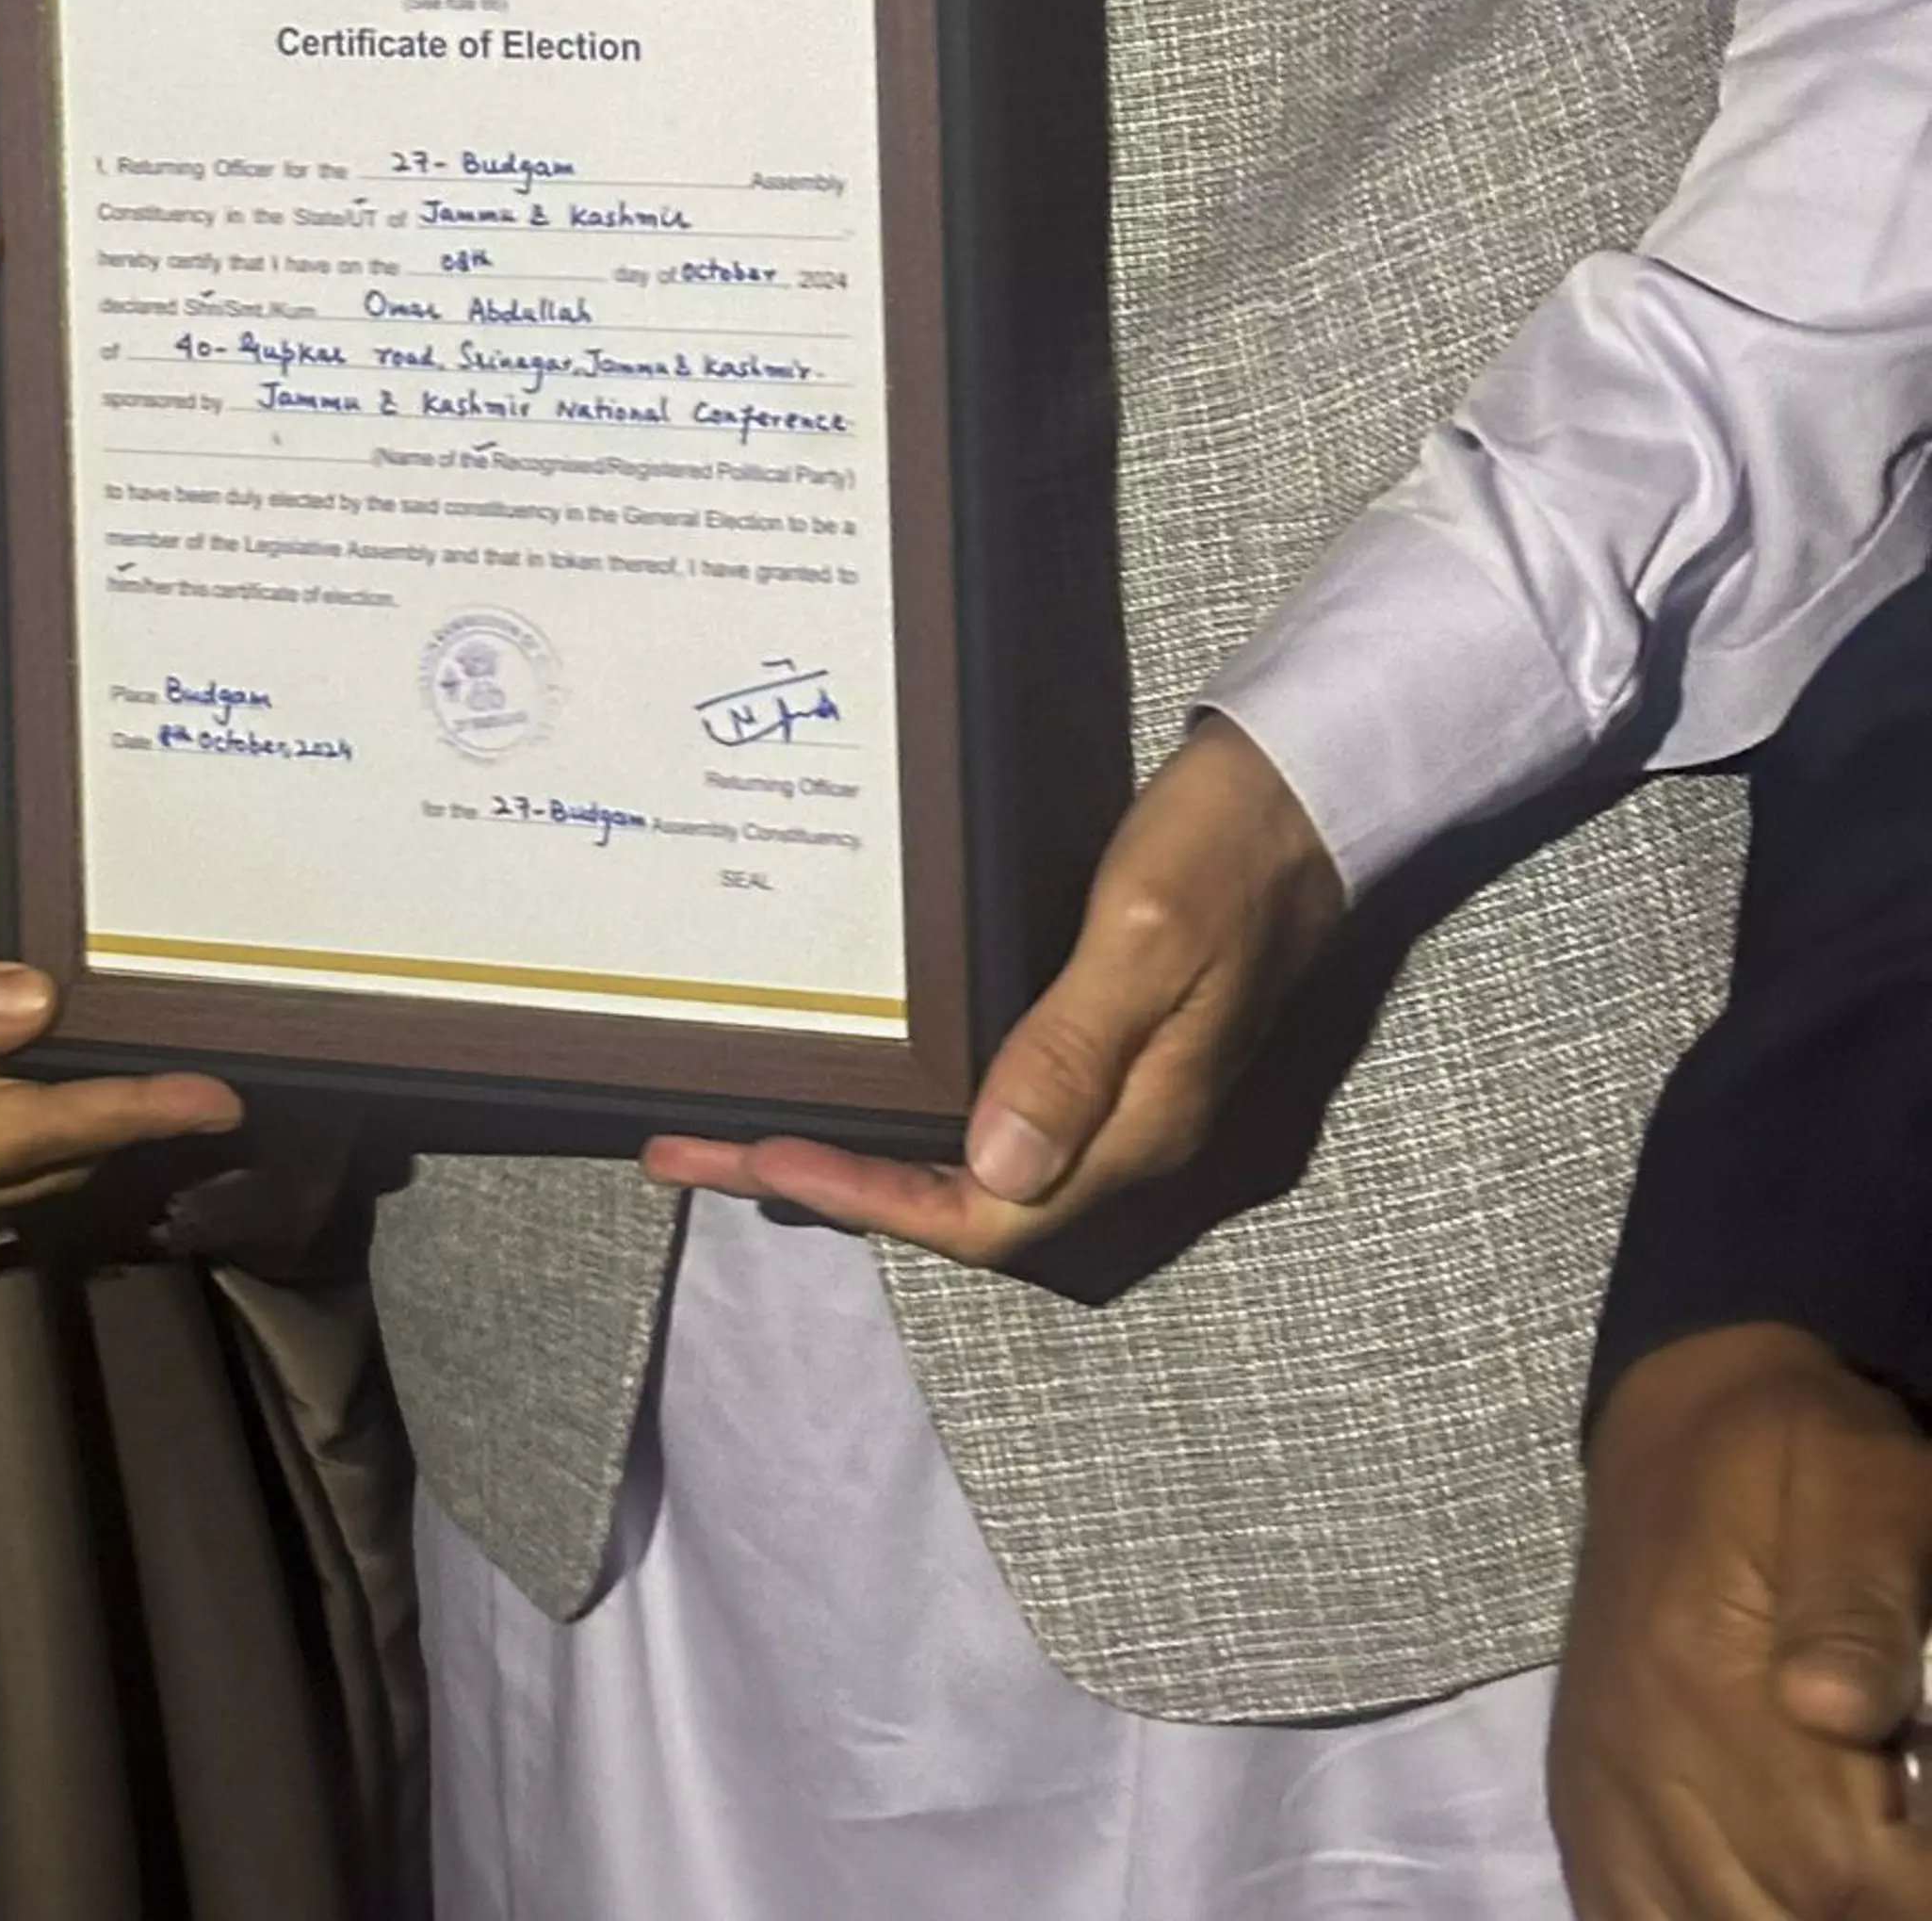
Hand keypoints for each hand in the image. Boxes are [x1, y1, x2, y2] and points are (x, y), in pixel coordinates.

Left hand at [644, 717, 1341, 1260]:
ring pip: (970, 1159)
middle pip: (961, 1201)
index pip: (982, 1214)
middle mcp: (1125, 1131)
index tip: (756, 1156)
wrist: (1307, 788)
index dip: (866, 1197)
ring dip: (860, 1152)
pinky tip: (861, 1078)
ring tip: (741, 1127)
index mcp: (1137, 1127)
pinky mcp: (1108, 1044)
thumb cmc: (1225, 848)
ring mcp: (1120, 1091)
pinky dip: (911, 1108)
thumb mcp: (1144, 937)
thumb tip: (992, 1168)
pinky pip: (993, 1106)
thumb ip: (1071, 1053)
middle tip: (696, 1150)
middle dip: (830, 1184)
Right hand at [1555, 1322, 1931, 1918]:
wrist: (1685, 1429)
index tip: (1928, 1838)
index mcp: (1707, 1676)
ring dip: (1782, 1916)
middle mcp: (1637, 1756)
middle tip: (1896, 1842)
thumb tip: (1837, 1709)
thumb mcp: (1869, 1498)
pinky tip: (1748, 1895)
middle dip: (1861, 1906)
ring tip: (1845, 1869)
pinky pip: (1621, 1920)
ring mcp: (1600, 1793)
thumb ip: (1857, 1608)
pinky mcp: (1583, 1808)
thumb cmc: (1807, 1462)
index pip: (1843, 1877)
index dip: (1914, 1890)